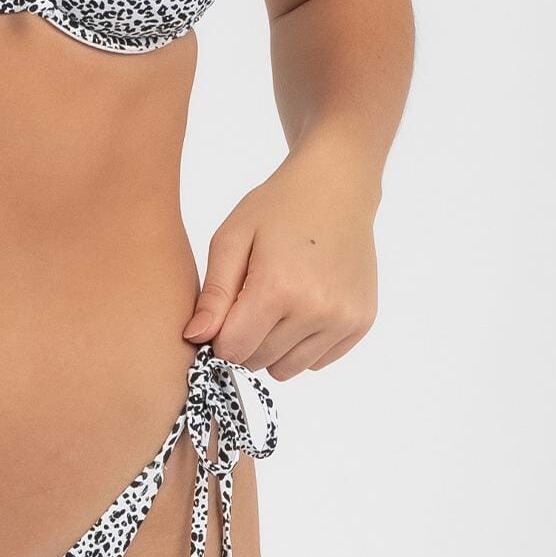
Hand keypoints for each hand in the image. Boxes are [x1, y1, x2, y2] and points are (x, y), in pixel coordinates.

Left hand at [182, 135, 379, 378]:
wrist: (337, 187)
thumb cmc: (276, 207)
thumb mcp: (232, 238)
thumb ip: (214, 293)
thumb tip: (195, 338)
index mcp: (278, 287)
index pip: (233, 349)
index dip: (218, 337)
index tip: (222, 313)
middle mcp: (316, 310)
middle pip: (258, 361)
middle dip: (244, 341)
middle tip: (249, 302)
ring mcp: (343, 319)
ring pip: (288, 369)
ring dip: (273, 348)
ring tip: (275, 305)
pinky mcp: (361, 323)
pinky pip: (317, 361)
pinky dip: (302, 345)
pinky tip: (301, 307)